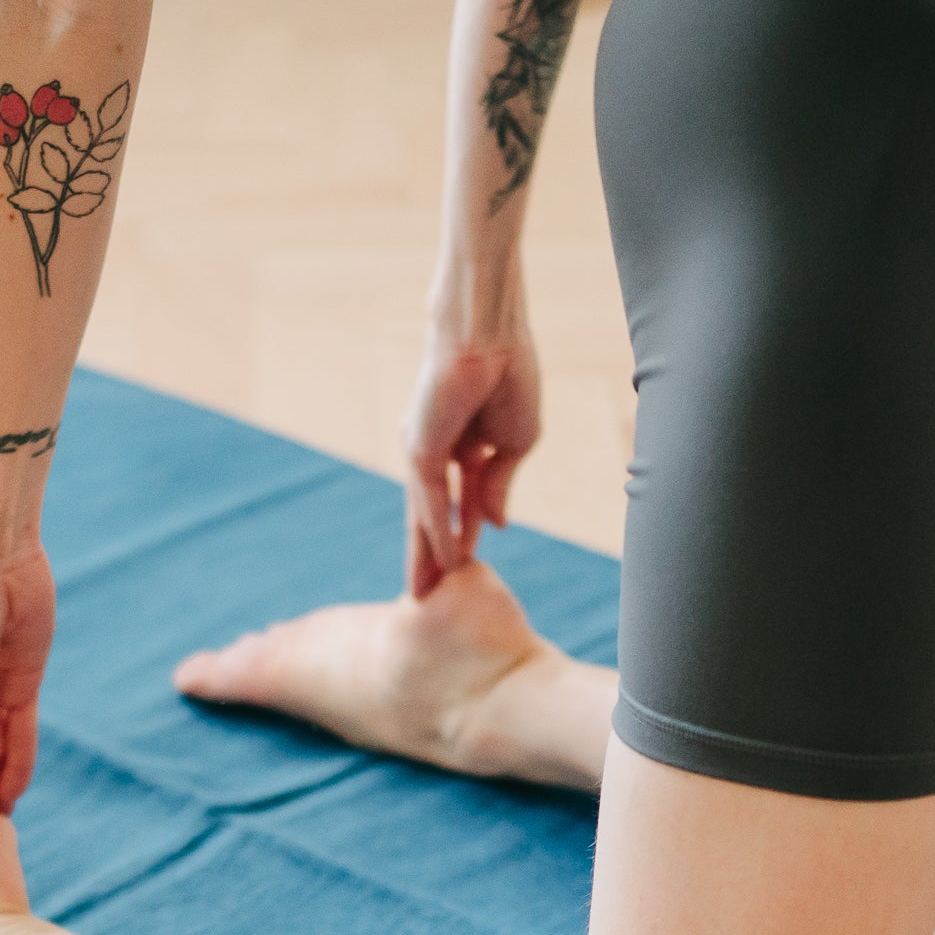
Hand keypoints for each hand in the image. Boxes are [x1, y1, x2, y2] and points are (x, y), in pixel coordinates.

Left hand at [403, 324, 539, 597]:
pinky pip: (431, 499)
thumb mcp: (515, 443)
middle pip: (432, 515)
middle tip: (425, 597)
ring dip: (426, 556)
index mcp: (463, 447)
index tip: (464, 571)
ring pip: (425, 514)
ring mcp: (425, 451)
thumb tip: (495, 524)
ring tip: (423, 594)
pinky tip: (447, 560)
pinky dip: (440, 530)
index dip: (464, 535)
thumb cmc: (510, 376)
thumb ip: (498, 484)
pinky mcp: (419, 447)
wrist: (492, 336)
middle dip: (430, 557)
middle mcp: (437, 452)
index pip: (461, 503)